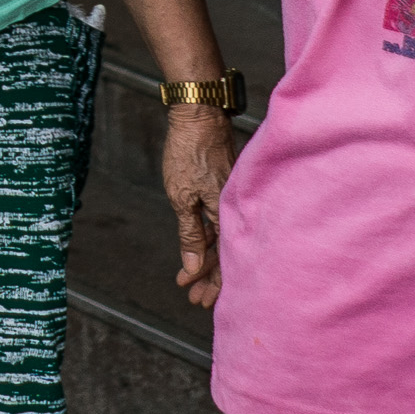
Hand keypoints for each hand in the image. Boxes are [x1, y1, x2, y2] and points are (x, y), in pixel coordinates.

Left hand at [162, 104, 234, 308]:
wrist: (199, 115)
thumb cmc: (189, 152)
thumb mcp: (181, 196)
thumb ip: (190, 233)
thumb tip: (192, 267)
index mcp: (224, 214)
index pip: (222, 259)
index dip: (210, 280)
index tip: (196, 296)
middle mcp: (233, 209)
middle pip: (226, 254)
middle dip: (211, 279)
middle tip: (195, 298)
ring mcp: (231, 198)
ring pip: (225, 239)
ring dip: (210, 262)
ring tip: (193, 281)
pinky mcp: (227, 188)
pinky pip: (224, 223)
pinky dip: (214, 240)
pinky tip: (205, 249)